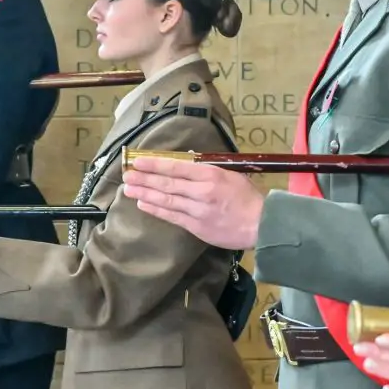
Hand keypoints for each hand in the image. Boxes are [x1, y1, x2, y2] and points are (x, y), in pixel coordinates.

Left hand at [120, 158, 265, 249]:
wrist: (262, 225)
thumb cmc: (249, 198)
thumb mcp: (232, 175)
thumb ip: (209, 169)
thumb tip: (187, 161)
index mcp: (211, 175)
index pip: (176, 168)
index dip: (154, 164)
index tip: (138, 161)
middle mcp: (201, 192)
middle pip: (167, 184)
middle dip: (144, 179)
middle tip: (126, 175)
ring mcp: (197, 211)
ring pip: (166, 200)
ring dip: (145, 194)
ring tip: (128, 189)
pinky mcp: (196, 227)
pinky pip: (172, 216)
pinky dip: (156, 210)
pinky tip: (143, 205)